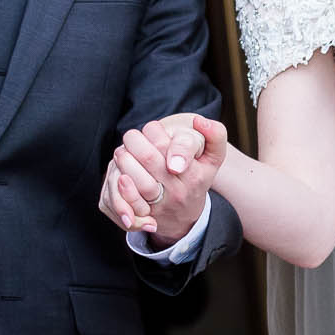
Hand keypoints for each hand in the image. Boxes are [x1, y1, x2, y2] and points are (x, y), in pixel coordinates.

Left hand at [102, 114, 227, 244]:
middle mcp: (178, 191)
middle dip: (134, 140)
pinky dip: (119, 183)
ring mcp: (160, 204)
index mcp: (195, 174)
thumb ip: (215, 135)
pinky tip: (120, 172)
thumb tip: (199, 121)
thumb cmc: (197, 175)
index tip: (152, 129)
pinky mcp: (144, 214)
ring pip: (133, 176)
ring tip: (124, 151)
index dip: (154, 130)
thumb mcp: (213, 157)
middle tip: (131, 137)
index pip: (170, 144)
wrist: (186, 213)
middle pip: (148, 157)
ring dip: (123, 158)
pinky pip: (126, 199)